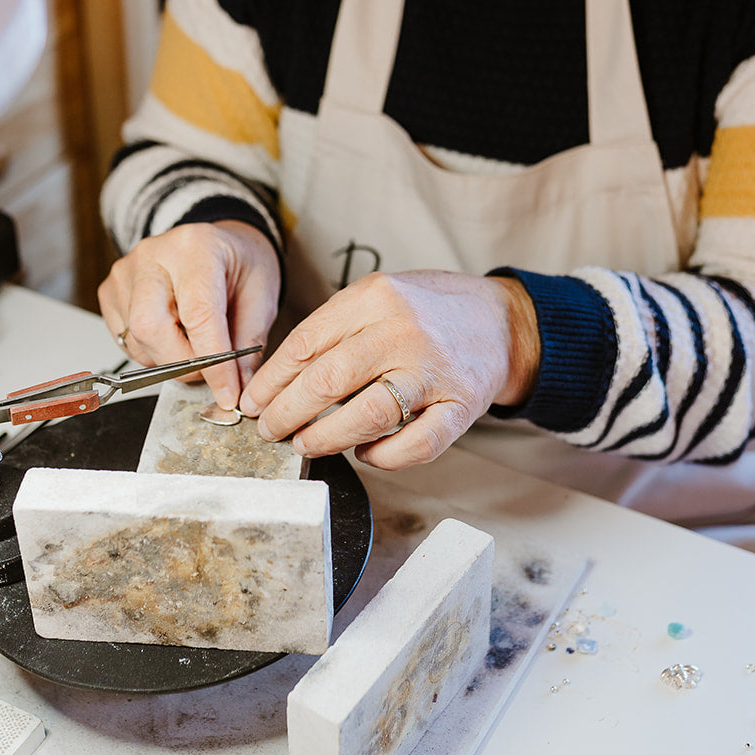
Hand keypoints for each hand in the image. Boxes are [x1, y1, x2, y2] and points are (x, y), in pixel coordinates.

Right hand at [97, 220, 280, 407]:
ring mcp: (125, 272)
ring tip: (195, 343)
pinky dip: (152, 351)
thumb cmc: (239, 263)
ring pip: (136, 340)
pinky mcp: (110, 291)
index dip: (213, 362)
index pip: (198, 314)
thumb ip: (249, 341)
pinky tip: (173, 335)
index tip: (228, 392)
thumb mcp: (261, 295)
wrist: (217, 243)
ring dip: (169, 359)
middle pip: (150, 327)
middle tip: (209, 369)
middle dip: (182, 363)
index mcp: (196, 248)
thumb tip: (238, 387)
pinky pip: (124, 340)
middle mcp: (153, 255)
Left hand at [238, 270, 539, 469]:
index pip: (306, 342)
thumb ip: (334, 329)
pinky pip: (416, 444)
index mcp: (375, 297)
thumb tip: (278, 380)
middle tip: (270, 430)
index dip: (271, 379)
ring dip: (326, 437)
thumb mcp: (378, 297)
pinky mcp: (461, 406)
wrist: (502, 322)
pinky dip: (383, 457)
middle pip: (328, 379)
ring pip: (367, 415)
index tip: (253, 402)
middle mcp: (403, 330)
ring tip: (306, 444)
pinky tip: (365, 454)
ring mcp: (434, 370)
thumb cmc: (428, 313)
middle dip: (287, 412)